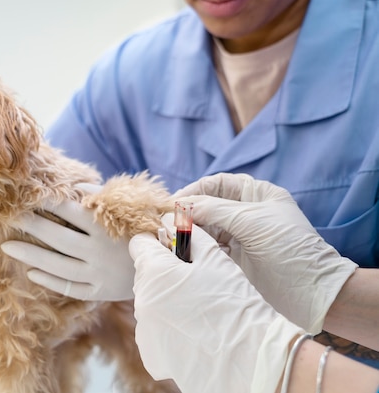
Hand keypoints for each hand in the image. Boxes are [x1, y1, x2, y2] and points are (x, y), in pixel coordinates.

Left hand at [1, 185, 132, 300]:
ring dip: (30, 255)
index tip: (27, 196)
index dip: (47, 203)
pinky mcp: (100, 292)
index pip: (70, 211)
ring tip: (7, 246)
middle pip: (58, 237)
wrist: (167, 265)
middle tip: (9, 218)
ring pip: (58, 266)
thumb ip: (100, 198)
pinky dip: (49, 280)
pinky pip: (69, 288)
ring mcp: (99, 275)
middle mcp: (100, 251)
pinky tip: (31, 271)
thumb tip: (74, 188)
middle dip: (31, 226)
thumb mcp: (128, 209)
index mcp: (107, 227)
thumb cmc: (143, 229)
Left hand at [129, 226, 303, 392]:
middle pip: (145, 274)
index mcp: (153, 272)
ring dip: (166, 299)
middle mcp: (142, 300)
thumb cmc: (236, 304)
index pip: (139, 244)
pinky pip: (153, 330)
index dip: (158, 242)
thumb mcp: (215, 260)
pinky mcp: (151, 353)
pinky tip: (194, 330)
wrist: (251, 358)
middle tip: (194, 279)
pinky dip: (168, 327)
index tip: (175, 248)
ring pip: (150, 302)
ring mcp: (144, 329)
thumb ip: (189, 235)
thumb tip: (173, 220)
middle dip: (164, 272)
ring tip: (198, 308)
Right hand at [173, 173, 357, 333]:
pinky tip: (184, 251)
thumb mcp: (251, 221)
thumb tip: (179, 205)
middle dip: (188, 213)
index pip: (218, 185)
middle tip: (167, 222)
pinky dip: (194, 248)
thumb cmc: (290, 249)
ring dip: (188, 232)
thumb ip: (213, 210)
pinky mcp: (233, 260)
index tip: (174, 202)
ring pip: (205, 229)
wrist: (312, 293)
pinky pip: (207, 249)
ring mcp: (239, 238)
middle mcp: (246, 214)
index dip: (195, 190)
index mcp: (258, 195)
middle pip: (207, 206)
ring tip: (171, 237)